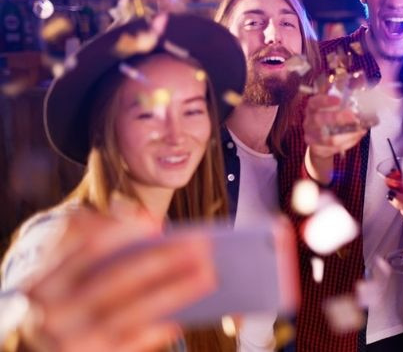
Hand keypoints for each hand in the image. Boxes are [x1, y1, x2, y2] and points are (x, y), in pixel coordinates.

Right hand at [17, 211, 215, 351]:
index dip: (120, 233)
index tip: (157, 223)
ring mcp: (71, 341)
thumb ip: (96, 235)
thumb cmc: (63, 296)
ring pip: (131, 313)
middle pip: (117, 280)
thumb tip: (149, 224)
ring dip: (174, 293)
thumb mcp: (64, 266)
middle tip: (201, 246)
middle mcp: (54, 312)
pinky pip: (130, 343)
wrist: (34, 348)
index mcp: (45, 280)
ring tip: (208, 277)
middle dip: (163, 261)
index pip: (86, 249)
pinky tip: (183, 315)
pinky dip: (157, 329)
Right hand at [303, 94, 366, 157]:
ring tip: (360, 129)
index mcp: (312, 108)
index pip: (314, 102)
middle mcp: (309, 122)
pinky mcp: (317, 149)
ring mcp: (311, 136)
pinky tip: (357, 136)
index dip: (325, 101)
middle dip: (337, 118)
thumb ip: (341, 97)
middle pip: (319, 120)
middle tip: (353, 116)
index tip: (339, 100)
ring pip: (328, 138)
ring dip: (347, 134)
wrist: (318, 142)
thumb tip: (359, 83)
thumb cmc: (327, 119)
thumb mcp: (330, 106)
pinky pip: (334, 148)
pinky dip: (348, 142)